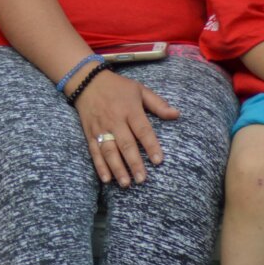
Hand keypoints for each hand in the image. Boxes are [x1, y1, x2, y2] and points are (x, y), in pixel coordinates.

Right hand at [74, 70, 179, 187]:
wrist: (87, 81)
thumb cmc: (118, 87)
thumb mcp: (139, 90)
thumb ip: (158, 104)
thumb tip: (177, 114)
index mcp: (129, 109)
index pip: (142, 130)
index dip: (151, 145)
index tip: (158, 161)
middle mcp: (115, 120)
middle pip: (125, 144)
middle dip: (134, 163)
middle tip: (142, 179)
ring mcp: (101, 128)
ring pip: (109, 151)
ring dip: (117, 168)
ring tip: (126, 183)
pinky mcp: (90, 133)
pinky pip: (94, 151)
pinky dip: (99, 166)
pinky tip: (106, 179)